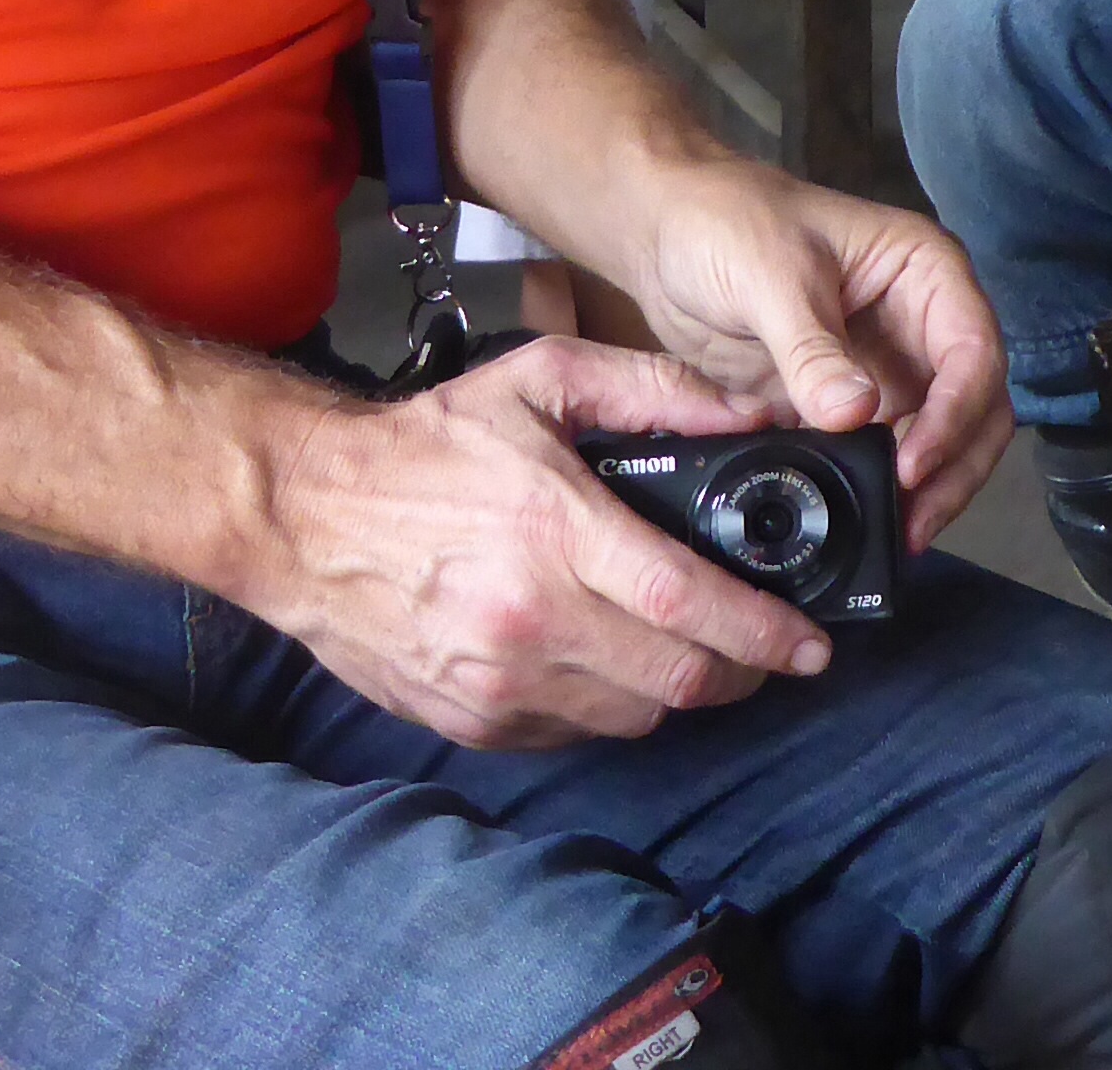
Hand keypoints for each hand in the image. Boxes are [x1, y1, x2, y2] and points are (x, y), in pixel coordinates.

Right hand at [235, 333, 831, 749]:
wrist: (302, 514)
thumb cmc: (423, 444)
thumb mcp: (541, 378)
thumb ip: (651, 387)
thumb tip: (743, 410)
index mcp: (556, 528)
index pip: (689, 603)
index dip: (764, 634)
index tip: (809, 644)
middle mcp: (531, 617)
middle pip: (675, 678)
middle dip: (742, 673)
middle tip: (767, 653)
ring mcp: (498, 679)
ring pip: (632, 716)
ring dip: (677, 692)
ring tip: (691, 651)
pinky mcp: (470, 718)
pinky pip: (572, 733)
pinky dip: (606, 707)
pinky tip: (608, 662)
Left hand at [611, 157, 1015, 551]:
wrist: (662, 231)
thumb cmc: (726, 222)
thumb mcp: (771, 277)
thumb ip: (812, 349)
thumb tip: (855, 415)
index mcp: (924, 272)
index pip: (974, 349)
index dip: (956, 413)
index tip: (914, 465)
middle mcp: (919, 323)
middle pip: (975, 406)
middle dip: (954, 467)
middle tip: (914, 524)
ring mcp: (886, 368)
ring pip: (938, 441)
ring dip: (926, 490)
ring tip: (892, 536)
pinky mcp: (844, 406)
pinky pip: (878, 457)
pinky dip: (877, 491)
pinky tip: (858, 522)